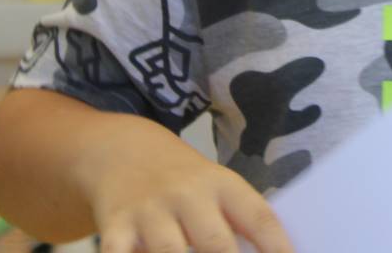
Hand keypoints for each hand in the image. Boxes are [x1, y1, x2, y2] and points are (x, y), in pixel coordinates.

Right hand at [86, 144, 291, 252]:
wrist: (120, 149)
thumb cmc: (181, 182)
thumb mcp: (213, 187)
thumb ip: (234, 222)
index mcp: (222, 186)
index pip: (258, 217)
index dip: (277, 246)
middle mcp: (188, 196)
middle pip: (215, 243)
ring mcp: (150, 212)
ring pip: (170, 252)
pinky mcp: (114, 227)